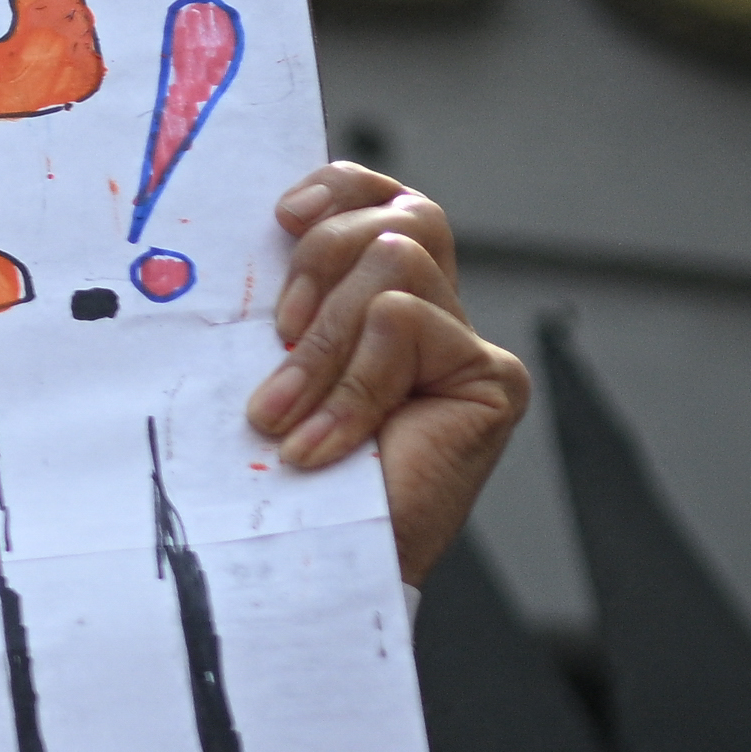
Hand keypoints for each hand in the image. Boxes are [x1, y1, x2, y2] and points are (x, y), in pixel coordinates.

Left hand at [243, 162, 524, 584]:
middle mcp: (433, 315)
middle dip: (320, 262)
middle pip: (400, 216)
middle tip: (277, 335)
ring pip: (395, 263)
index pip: (382, 198)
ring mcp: (466, 347)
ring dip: (323, 343)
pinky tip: (324, 446)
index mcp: (379, 301)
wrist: (319, 564)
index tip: (282, 217)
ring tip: (283, 414)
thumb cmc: (284, 479)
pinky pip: (403, 324)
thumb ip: (286, 307)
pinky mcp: (491, 379)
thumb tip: (258, 238)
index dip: (341, 187)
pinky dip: (350, 383)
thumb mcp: (271, 369)